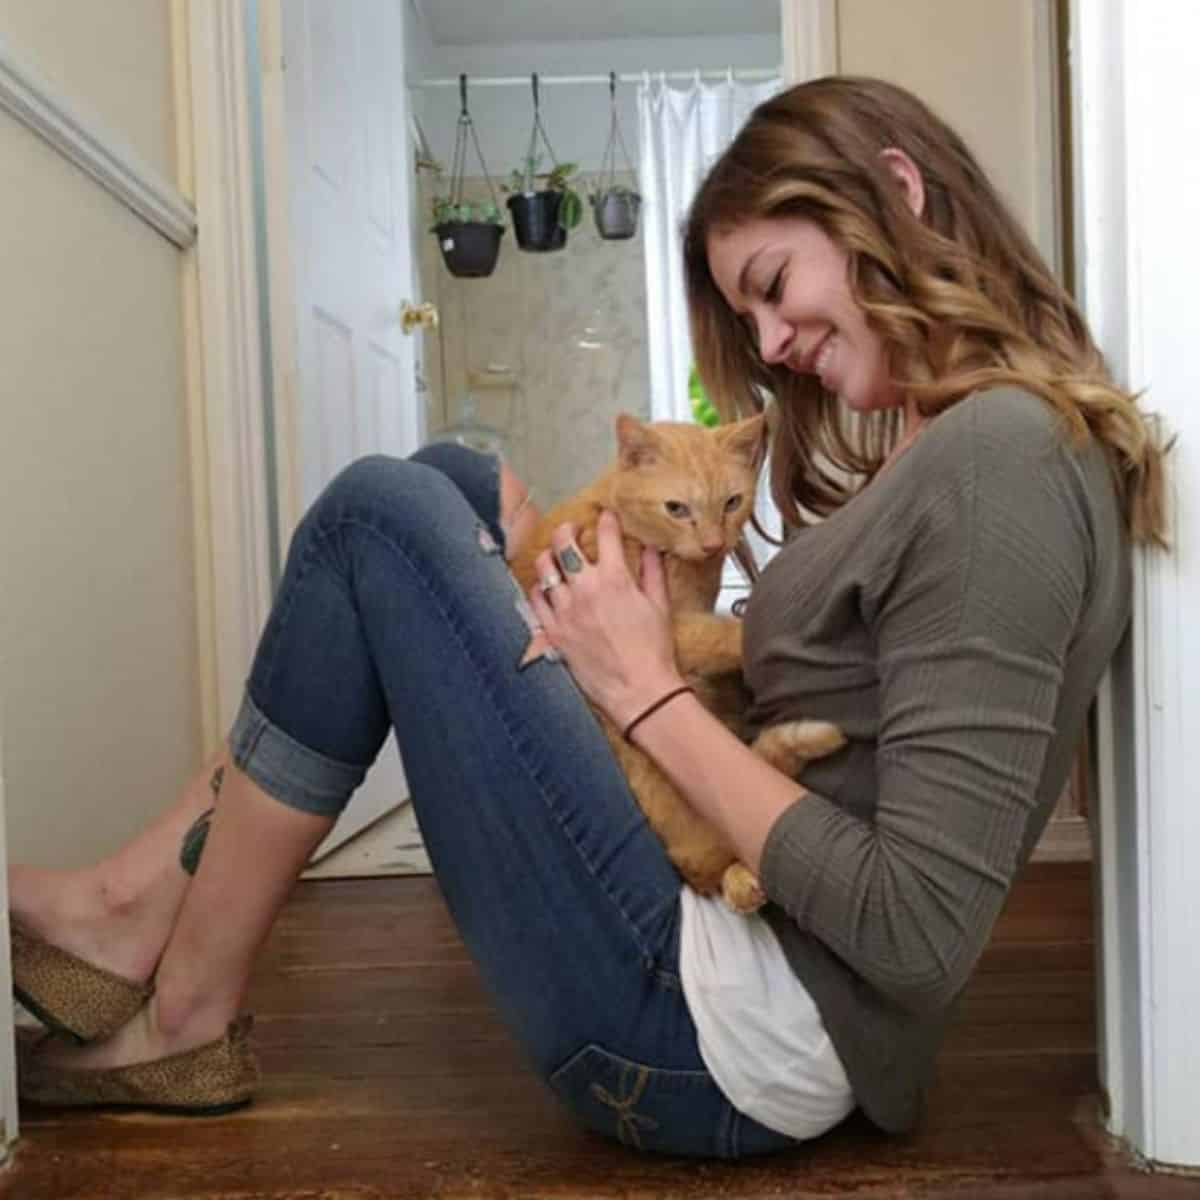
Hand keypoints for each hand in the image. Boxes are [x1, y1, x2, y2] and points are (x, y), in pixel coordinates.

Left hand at [528, 510, 684, 727]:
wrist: (638, 690)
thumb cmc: (653, 652)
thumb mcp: (659, 606)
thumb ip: (653, 572)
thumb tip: (652, 548)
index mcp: (615, 579)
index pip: (606, 534)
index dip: (607, 520)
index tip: (607, 517)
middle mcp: (586, 589)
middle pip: (564, 542)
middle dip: (567, 529)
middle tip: (572, 530)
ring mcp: (566, 610)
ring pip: (544, 567)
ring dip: (550, 556)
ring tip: (555, 557)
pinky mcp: (553, 631)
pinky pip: (535, 599)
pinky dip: (539, 588)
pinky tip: (546, 588)